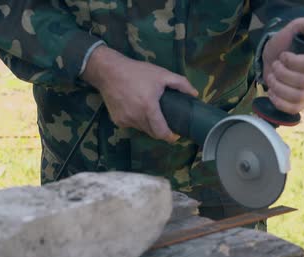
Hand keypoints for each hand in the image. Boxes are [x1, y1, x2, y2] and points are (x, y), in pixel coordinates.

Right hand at [81, 46, 197, 142]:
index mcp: (148, 108)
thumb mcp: (161, 74)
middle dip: (160, 130)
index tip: (176, 136)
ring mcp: (125, 120)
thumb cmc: (137, 72)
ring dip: (148, 125)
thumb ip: (180, 84)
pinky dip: (136, 121)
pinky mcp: (117, 120)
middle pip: (152, 133)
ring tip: (150, 112)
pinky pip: (131, 125)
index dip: (170, 137)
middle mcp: (136, 118)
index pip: (161, 132)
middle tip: (165, 122)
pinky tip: (136, 109)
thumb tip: (194, 94)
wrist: (108, 71)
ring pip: (141, 129)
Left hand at [262, 17, 303, 113]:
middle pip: (303, 82)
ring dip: (278, 87)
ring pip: (298, 97)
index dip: (293, 62)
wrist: (275, 55)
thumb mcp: (298, 26)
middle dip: (282, 74)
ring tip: (271, 77)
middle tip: (275, 66)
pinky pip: (294, 109)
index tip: (283, 56)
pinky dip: (279, 102)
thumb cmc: (288, 40)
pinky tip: (272, 92)